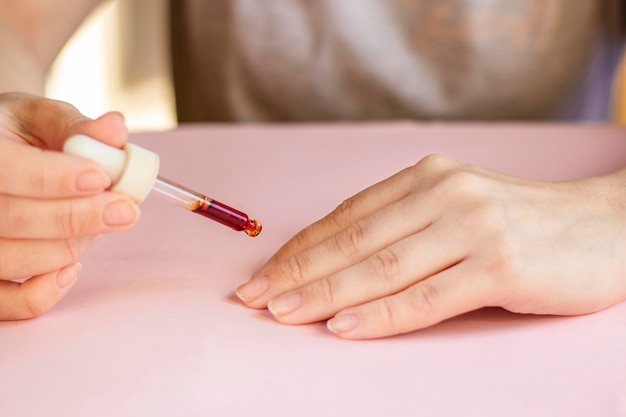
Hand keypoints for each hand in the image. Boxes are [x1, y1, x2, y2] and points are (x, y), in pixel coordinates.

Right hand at [0, 92, 138, 319]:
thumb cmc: (12, 137)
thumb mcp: (37, 117)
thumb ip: (75, 126)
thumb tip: (116, 129)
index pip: (4, 169)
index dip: (54, 177)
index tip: (100, 176)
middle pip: (14, 219)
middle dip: (79, 216)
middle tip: (125, 209)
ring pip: (16, 260)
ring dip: (72, 245)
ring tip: (99, 223)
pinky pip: (9, 304)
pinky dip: (47, 293)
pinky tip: (71, 268)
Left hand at [236, 154, 625, 338]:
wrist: (605, 228)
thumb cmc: (521, 223)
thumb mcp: (455, 208)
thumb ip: (402, 226)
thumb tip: (334, 261)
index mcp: (427, 176)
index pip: (346, 217)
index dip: (299, 248)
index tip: (262, 274)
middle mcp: (445, 193)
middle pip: (353, 241)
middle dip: (297, 273)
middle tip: (255, 297)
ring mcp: (473, 227)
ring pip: (380, 268)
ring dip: (324, 294)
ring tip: (283, 313)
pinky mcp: (500, 265)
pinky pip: (425, 297)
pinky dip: (379, 314)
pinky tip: (342, 326)